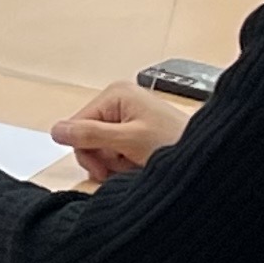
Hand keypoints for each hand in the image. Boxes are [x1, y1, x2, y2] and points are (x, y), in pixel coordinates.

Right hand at [50, 79, 193, 181]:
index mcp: (115, 93)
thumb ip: (90, 135)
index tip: (103, 168)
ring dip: (115, 162)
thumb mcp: (128, 141)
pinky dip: (125, 162)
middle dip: (103, 157)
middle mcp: (120, 100)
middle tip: (123, 166)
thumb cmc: (175, 142)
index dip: (86, 150)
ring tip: (137, 164)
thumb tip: (56, 130)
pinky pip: (116, 149)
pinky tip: (140, 164)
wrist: (207, 156)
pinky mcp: (136, 129)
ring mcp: (129, 115)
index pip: (77, 124)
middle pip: (88, 135)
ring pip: (101, 146)